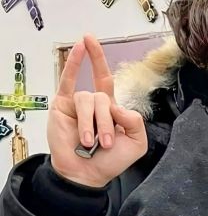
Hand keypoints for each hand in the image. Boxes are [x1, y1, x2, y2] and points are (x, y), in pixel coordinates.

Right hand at [47, 34, 147, 186]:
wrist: (87, 174)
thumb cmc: (110, 161)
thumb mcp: (136, 143)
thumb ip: (136, 121)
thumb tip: (116, 105)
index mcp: (110, 109)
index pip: (105, 79)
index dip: (99, 59)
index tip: (91, 40)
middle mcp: (94, 103)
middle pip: (103, 97)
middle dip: (106, 122)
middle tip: (105, 143)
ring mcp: (77, 104)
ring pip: (88, 100)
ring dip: (90, 123)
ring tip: (89, 142)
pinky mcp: (63, 107)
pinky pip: (67, 82)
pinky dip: (73, 65)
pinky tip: (78, 49)